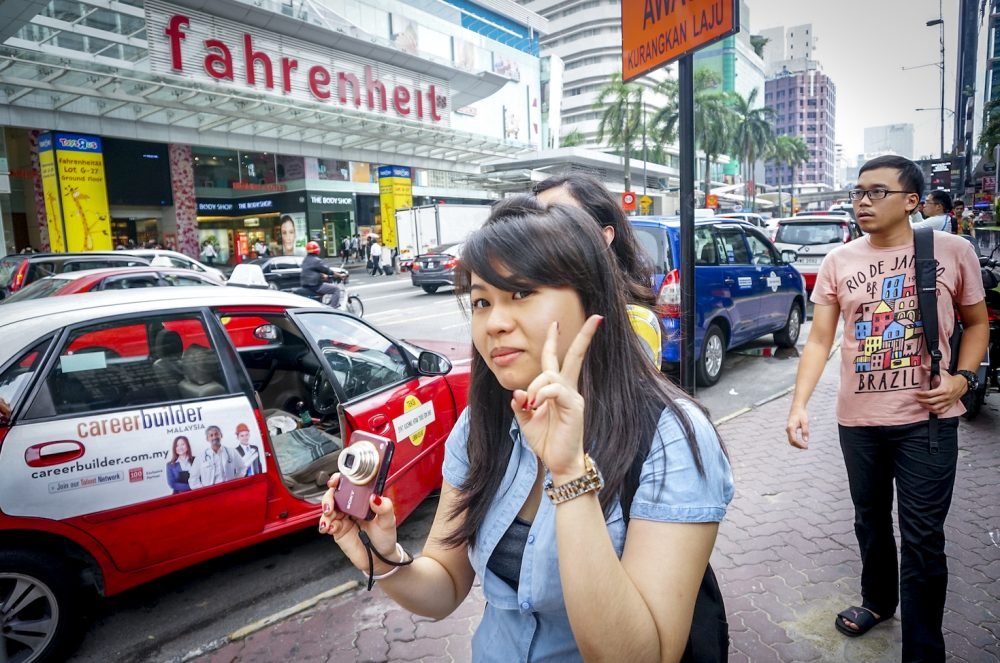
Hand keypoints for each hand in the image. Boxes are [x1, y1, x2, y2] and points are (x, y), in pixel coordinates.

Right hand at [319, 474, 400, 573]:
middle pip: (334, 495)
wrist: (379, 559)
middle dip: (328, 497)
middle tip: (330, 506)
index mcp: (363, 499)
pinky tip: (329, 528)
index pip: (349, 484)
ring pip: (328, 508)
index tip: (336, 481)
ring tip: (329, 520)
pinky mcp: (338, 530)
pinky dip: (325, 525)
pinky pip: (327, 524)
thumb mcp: (389, 521)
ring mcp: (343, 518)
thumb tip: (375, 497)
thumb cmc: (385, 538)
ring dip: (325, 512)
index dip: (340, 479)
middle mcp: (352, 506)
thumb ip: (384, 508)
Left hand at [510, 316, 602, 481]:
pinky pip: (554, 389)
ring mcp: (573, 397)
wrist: (559, 463)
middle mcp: (568, 389)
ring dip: (534, 386)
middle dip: (583, 336)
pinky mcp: (574, 407)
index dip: (555, 342)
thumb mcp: (526, 420)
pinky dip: (541, 394)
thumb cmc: (547, 442)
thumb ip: (521, 404)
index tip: (556, 324)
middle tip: (595, 319)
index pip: (557, 360)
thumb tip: (517, 392)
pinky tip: (536, 406)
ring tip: (530, 404)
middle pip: (574, 356)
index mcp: (557, 390)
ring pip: (550, 374)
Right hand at [785, 405, 809, 449]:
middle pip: (791, 442)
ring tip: (805, 446)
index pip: (794, 440)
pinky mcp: (790, 429)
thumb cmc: (801, 414)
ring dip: (797, 444)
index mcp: (791, 428)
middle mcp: (788, 429)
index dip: (800, 445)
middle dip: (798, 446)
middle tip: (806, 447)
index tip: (807, 446)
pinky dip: (796, 441)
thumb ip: (805, 431)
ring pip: (791, 440)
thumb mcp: (805, 422)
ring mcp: (788, 430)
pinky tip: (802, 442)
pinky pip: (792, 438)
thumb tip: (806, 440)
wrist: (797, 407)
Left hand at [915, 371, 967, 414]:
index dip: (921, 394)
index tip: (916, 393)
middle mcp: (945, 397)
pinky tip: (929, 408)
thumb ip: (931, 369)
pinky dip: (934, 411)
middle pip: (930, 401)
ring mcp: (947, 402)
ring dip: (926, 407)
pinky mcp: (949, 405)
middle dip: (922, 400)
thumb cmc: (951, 379)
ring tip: (921, 403)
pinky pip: (941, 411)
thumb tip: (923, 366)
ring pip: (935, 408)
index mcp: (943, 389)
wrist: (962, 384)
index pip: (929, 394)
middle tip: (917, 398)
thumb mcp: (942, 372)